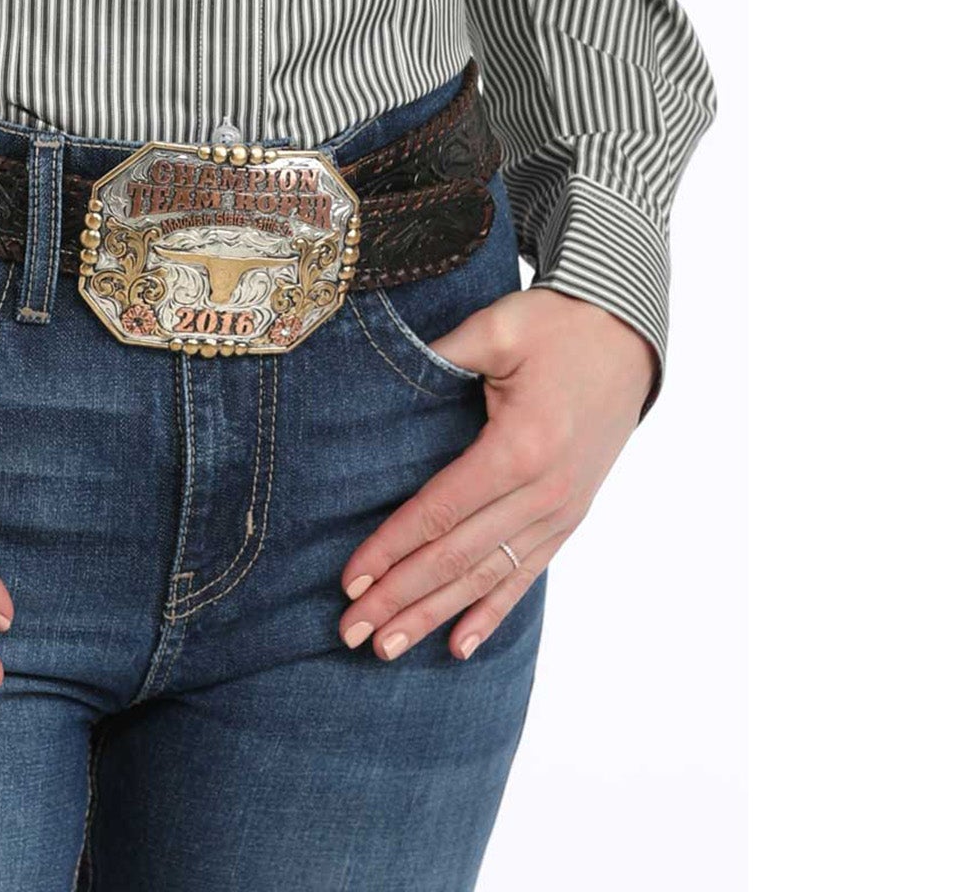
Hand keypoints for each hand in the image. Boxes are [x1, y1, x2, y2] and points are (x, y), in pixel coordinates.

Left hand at [337, 287, 654, 660]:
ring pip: (487, 576)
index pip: (441, 511)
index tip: (350, 581)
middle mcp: (544, 491)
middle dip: (401, 597)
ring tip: (388, 648)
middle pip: (458, 557)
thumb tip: (380, 376)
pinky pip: (526, 575)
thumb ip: (439, 356)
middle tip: (352, 633)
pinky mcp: (570, 516)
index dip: (392, 548)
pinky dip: (491, 612)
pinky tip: (459, 646)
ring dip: (435, 615)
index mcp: (520, 447)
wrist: (627, 335)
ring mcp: (562, 510)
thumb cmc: (556, 327)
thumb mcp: (496, 328)